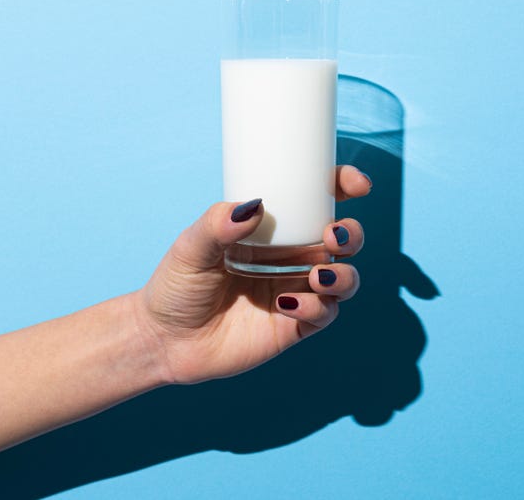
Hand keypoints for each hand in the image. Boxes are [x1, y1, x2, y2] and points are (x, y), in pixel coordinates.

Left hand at [133, 166, 371, 384]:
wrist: (165, 340)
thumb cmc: (176, 286)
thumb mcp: (191, 246)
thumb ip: (218, 224)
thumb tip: (255, 206)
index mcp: (273, 229)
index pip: (318, 200)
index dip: (343, 186)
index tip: (357, 184)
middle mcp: (292, 257)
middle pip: (344, 239)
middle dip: (352, 234)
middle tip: (332, 236)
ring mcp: (296, 291)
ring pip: (345, 279)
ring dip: (343, 275)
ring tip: (317, 276)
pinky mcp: (294, 326)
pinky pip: (324, 314)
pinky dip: (316, 307)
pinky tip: (286, 305)